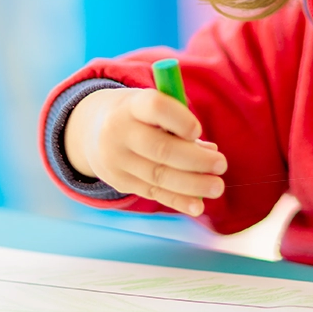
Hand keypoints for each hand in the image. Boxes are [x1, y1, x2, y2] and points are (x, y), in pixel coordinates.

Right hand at [64, 88, 226, 216]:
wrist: (91, 129)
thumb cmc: (138, 114)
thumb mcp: (152, 107)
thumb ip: (180, 124)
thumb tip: (210, 151)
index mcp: (132, 105)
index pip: (156, 107)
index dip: (180, 120)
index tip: (198, 130)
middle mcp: (119, 132)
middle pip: (161, 149)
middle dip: (195, 160)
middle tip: (221, 165)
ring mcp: (117, 160)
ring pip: (159, 176)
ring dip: (192, 184)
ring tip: (217, 187)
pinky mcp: (120, 181)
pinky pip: (153, 192)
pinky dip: (177, 200)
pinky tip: (197, 206)